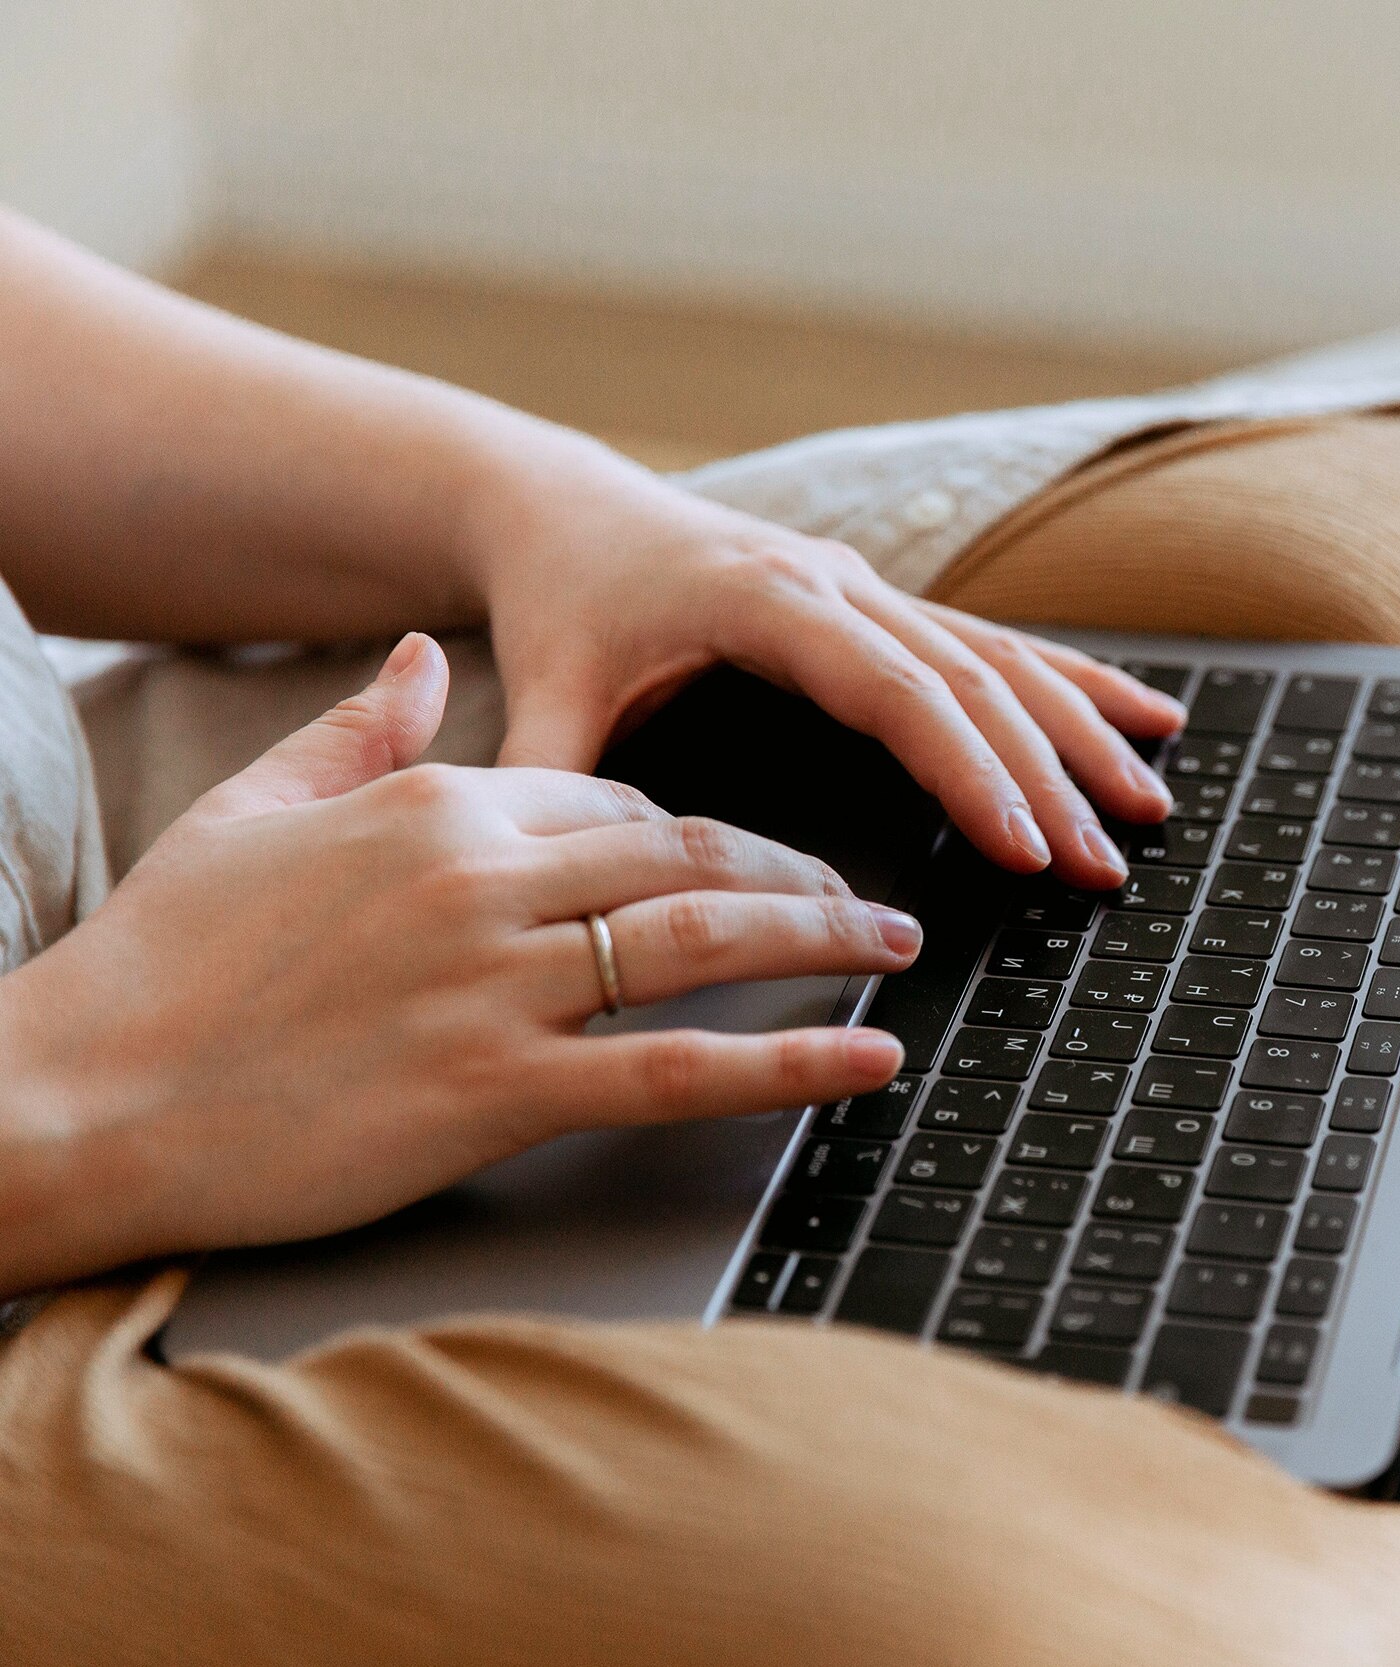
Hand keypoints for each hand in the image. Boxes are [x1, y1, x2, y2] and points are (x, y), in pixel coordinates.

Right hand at [0, 636, 920, 1294]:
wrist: (72, 1097)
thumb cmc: (154, 966)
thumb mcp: (246, 809)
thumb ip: (353, 728)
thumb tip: (411, 652)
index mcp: (435, 802)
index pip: (614, 799)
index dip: (698, 833)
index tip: (752, 860)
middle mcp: (485, 879)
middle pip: (688, 854)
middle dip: (799, 873)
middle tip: (872, 896)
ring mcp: (497, 985)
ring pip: (704, 939)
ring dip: (824, 940)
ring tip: (897, 947)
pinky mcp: (497, 1092)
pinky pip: (680, 1068)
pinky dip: (791, 1062)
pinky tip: (866, 1060)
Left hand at [469, 455, 1185, 889]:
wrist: (566, 509)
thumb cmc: (560, 601)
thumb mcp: (541, 690)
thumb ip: (551, 776)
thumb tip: (552, 879)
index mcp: (761, 599)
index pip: (894, 692)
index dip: (969, 768)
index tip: (1024, 843)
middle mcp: (832, 582)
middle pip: (969, 679)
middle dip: (1050, 774)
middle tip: (1104, 862)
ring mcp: (867, 586)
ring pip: (1000, 658)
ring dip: (1083, 732)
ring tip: (1150, 805)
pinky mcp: (884, 603)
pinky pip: (997, 643)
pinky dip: (1073, 684)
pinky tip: (1147, 716)